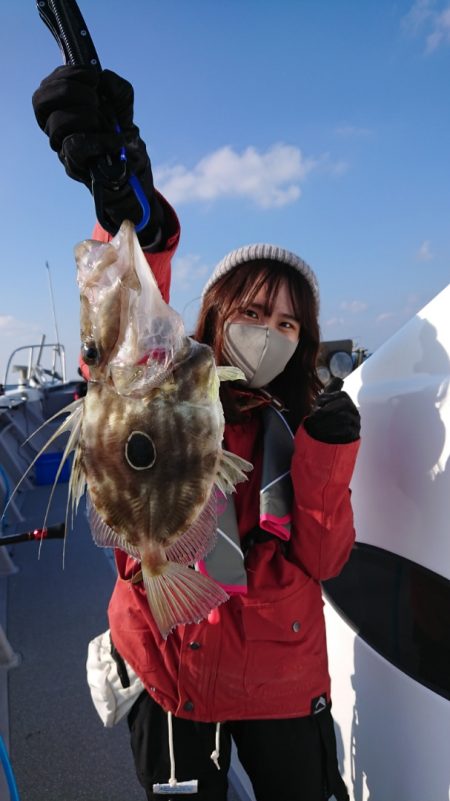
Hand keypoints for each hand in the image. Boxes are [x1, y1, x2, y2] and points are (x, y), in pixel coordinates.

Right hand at [32, 66, 162, 243]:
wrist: (133, 163)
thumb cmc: (119, 130)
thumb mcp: (122, 102)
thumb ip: (115, 86)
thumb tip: (103, 79)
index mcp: (58, 108)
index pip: (45, 88)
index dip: (67, 75)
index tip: (93, 77)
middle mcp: (53, 127)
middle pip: (41, 101)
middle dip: (71, 90)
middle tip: (96, 98)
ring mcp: (61, 147)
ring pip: (58, 122)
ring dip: (87, 115)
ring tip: (105, 121)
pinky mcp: (74, 166)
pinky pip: (76, 146)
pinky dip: (100, 139)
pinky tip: (115, 139)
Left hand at [303, 388, 360, 443]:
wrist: (325, 440)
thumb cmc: (324, 419)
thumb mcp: (324, 403)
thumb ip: (331, 390)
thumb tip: (339, 379)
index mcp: (347, 402)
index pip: (342, 395)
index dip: (329, 399)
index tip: (317, 406)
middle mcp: (354, 411)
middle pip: (345, 403)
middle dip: (328, 409)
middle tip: (315, 415)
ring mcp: (355, 423)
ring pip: (344, 416)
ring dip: (328, 420)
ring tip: (317, 426)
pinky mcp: (354, 434)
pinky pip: (346, 429)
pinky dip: (333, 430)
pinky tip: (325, 433)